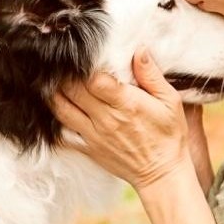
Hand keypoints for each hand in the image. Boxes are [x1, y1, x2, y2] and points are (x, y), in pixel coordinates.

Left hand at [51, 47, 192, 191]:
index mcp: (126, 104)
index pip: (94, 80)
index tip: (83, 57)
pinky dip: (55, 119)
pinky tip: (57, 107)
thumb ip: (152, 75)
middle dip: (65, 75)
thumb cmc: (169, 135)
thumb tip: (139, 49)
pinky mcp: (88, 148)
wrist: (162, 173)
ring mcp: (94, 135)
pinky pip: (63, 132)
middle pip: (73, 91)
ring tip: (53, 80)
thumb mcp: (170, 102)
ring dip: (54, 93)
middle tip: (62, 64)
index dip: (84, 66)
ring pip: (62, 109)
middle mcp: (106, 119)